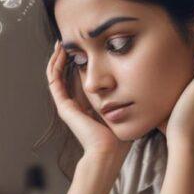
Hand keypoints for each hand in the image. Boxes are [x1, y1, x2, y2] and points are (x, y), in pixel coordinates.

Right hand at [46, 42, 130, 159]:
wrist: (108, 152)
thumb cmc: (118, 137)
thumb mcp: (122, 111)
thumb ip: (124, 99)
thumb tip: (139, 85)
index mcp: (84, 107)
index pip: (76, 80)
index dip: (77, 63)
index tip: (83, 48)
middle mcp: (73, 105)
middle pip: (64, 75)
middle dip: (65, 57)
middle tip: (68, 41)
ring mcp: (66, 105)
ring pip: (55, 76)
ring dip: (57, 58)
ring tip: (61, 43)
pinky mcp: (63, 106)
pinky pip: (54, 81)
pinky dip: (55, 65)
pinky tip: (60, 52)